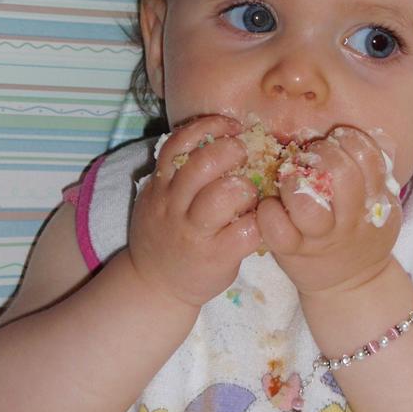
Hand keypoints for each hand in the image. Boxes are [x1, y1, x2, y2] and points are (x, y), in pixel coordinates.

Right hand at [128, 116, 261, 308]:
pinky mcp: (214, 256)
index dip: (209, 126)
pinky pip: (243, 231)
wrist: (154, 286)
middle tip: (246, 155)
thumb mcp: (160, 199)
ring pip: (223, 195)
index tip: (232, 125)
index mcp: (161, 186)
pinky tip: (258, 223)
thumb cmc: (168, 234)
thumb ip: (180, 173)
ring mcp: (193, 232)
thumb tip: (222, 139)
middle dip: (231, 151)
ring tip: (250, 194)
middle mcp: (172, 205)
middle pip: (202, 164)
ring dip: (246, 188)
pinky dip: (257, 222)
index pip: (179, 142)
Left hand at [256, 127, 400, 294]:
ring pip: (307, 204)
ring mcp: (319, 237)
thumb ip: (375, 173)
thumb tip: (364, 134)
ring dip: (293, 181)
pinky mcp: (291, 251)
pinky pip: (276, 229)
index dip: (350, 140)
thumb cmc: (361, 234)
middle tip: (312, 155)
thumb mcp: (382, 206)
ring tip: (290, 177)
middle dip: (322, 154)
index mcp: (374, 202)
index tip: (338, 141)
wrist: (352, 285)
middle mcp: (349, 219)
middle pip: (341, 175)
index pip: (368, 157)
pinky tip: (270, 204)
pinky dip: (268, 211)